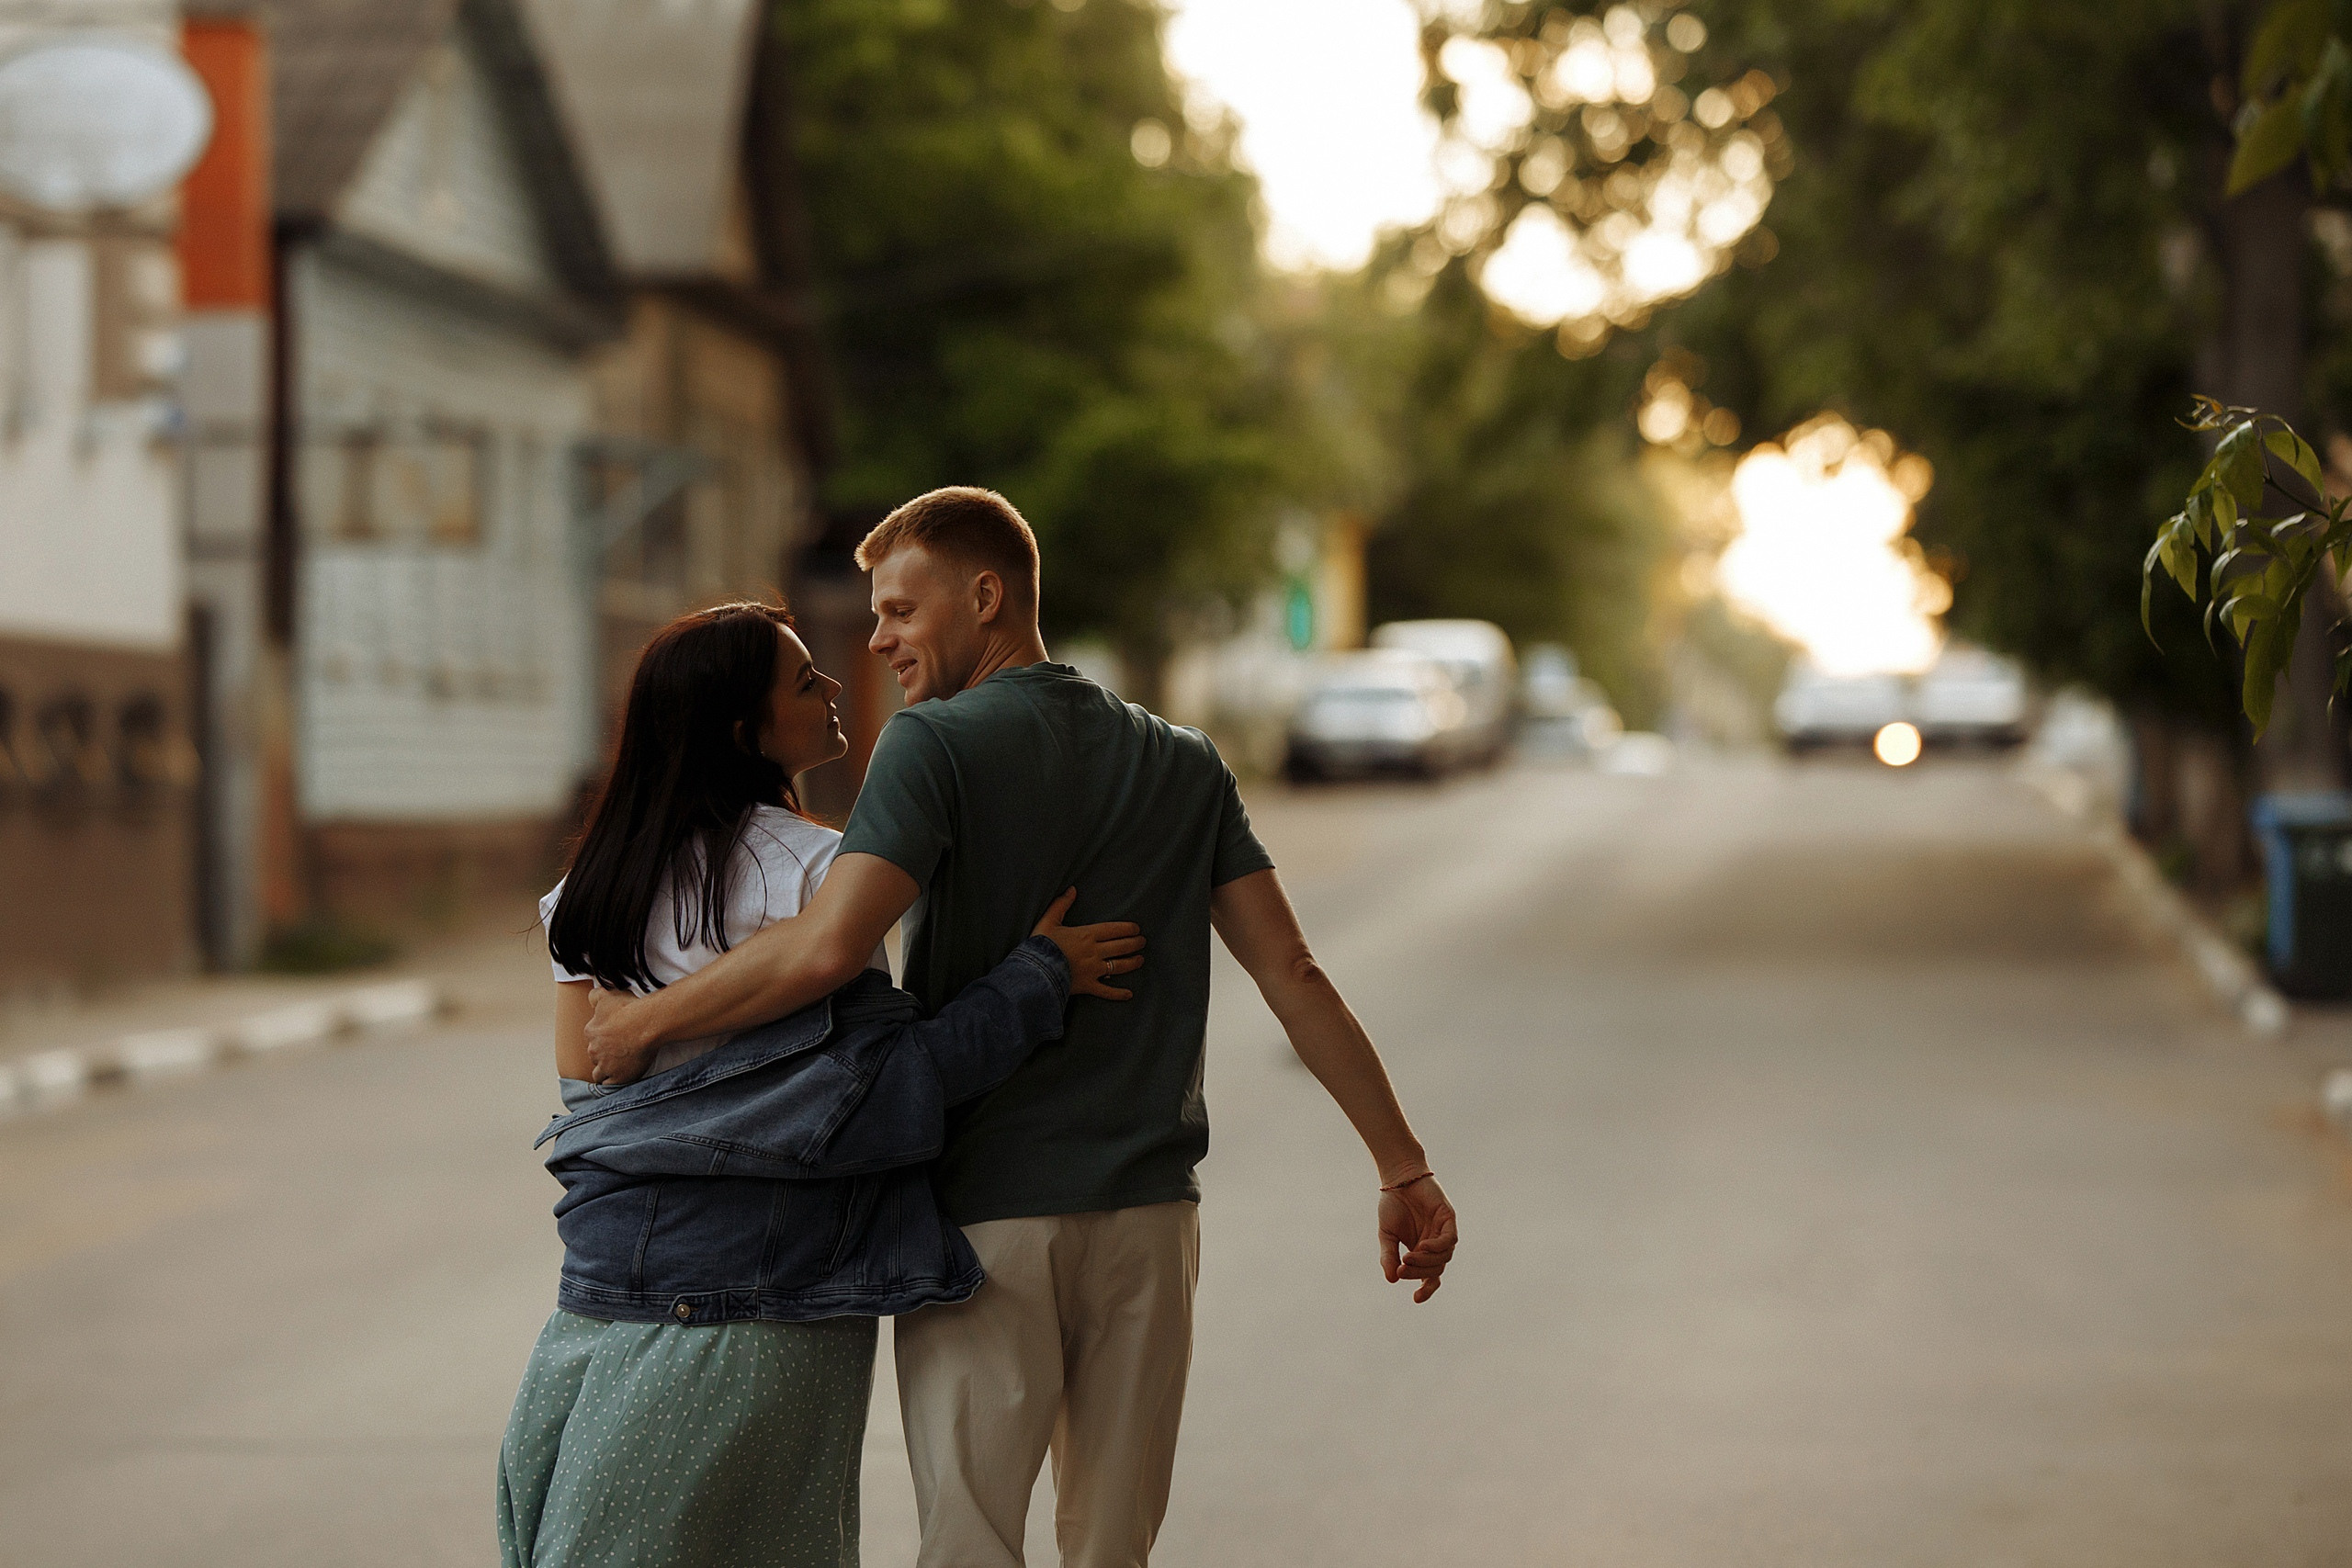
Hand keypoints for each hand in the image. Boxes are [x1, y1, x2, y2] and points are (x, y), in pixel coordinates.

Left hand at [583, 988, 658, 1085]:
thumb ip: (594, 996)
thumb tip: (589, 998)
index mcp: (591, 1032)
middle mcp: (594, 1051)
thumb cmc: (629, 1009)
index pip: (592, 1038)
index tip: (613, 1038)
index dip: (602, 1038)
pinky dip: (613, 1081)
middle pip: (595, 1056)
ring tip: (617, 1067)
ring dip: (605, 1071)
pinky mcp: (618, 1077)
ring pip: (599, 1073)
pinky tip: (620, 1077)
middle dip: (604, 1054)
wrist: (648, 1024)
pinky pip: (609, 1084)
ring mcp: (605, 1065)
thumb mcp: (607, 996)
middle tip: (619, 1051)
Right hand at [1032, 888, 1145, 1000]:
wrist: (1034, 971)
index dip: (1127, 929)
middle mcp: (1094, 952)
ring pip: (1119, 966)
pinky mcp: (1088, 986)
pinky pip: (1107, 991)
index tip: (1136, 929)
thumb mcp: (1048, 921)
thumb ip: (1060, 905)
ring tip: (1141, 959)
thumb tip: (1072, 890)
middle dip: (1134, 944)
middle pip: (1120, 946)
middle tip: (1142, 942)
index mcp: (1086, 935)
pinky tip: (1129, 994)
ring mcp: (1093, 970)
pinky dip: (1118, 994)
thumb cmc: (1040, 945)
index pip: (1113, 930)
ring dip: (1132, 963)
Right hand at [1378, 1173, 1457, 1302]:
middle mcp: (1435, 1244)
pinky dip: (1438, 1247)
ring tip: (1408, 1257)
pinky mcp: (1448, 1219)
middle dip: (1418, 1273)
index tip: (1416, 1299)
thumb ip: (1389, 1256)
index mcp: (1422, 1252)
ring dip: (1427, 1261)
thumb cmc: (1392, 1205)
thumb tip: (1391, 1280)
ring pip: (1444, 1257)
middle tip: (1402, 1269)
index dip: (1427, 1289)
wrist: (1398, 1179)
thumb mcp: (1386, 1235)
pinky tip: (1423, 1246)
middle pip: (1436, 1269)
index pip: (1430, 1277)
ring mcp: (1443, 1232)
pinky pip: (1449, 1240)